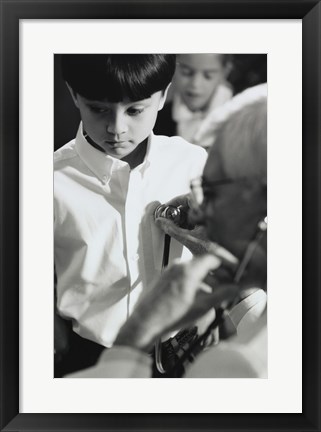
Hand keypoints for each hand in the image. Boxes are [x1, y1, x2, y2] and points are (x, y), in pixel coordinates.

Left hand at [115, 255, 237, 351]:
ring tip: (214, 292)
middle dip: (217, 272)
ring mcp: (169, 270)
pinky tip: (198, 295)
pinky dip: (194, 280)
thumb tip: (235, 288)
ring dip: (206, 278)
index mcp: (188, 270)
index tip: (235, 270)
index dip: (227, 263)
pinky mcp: (163, 277)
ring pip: (193, 269)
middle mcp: (178, 266)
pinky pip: (182, 273)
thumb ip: (221, 295)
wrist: (145, 323)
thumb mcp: (201, 308)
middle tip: (227, 283)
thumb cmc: (170, 317)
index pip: (213, 257)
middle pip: (203, 262)